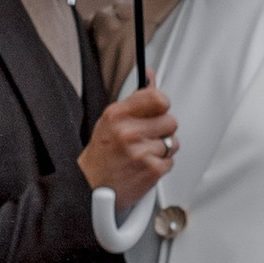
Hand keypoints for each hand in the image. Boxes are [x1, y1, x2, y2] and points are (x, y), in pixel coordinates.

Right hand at [81, 81, 176, 215]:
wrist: (90, 187)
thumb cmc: (102, 154)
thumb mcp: (111, 120)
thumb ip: (135, 99)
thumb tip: (150, 75)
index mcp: (118, 115)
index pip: (158, 98)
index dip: (162, 104)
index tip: (157, 110)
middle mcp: (129, 132)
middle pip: (171, 121)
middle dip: (162, 129)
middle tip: (146, 137)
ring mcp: (141, 152)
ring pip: (173, 142)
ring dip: (162, 149)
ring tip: (143, 153)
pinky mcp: (151, 171)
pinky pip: (170, 161)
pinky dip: (160, 165)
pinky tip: (144, 165)